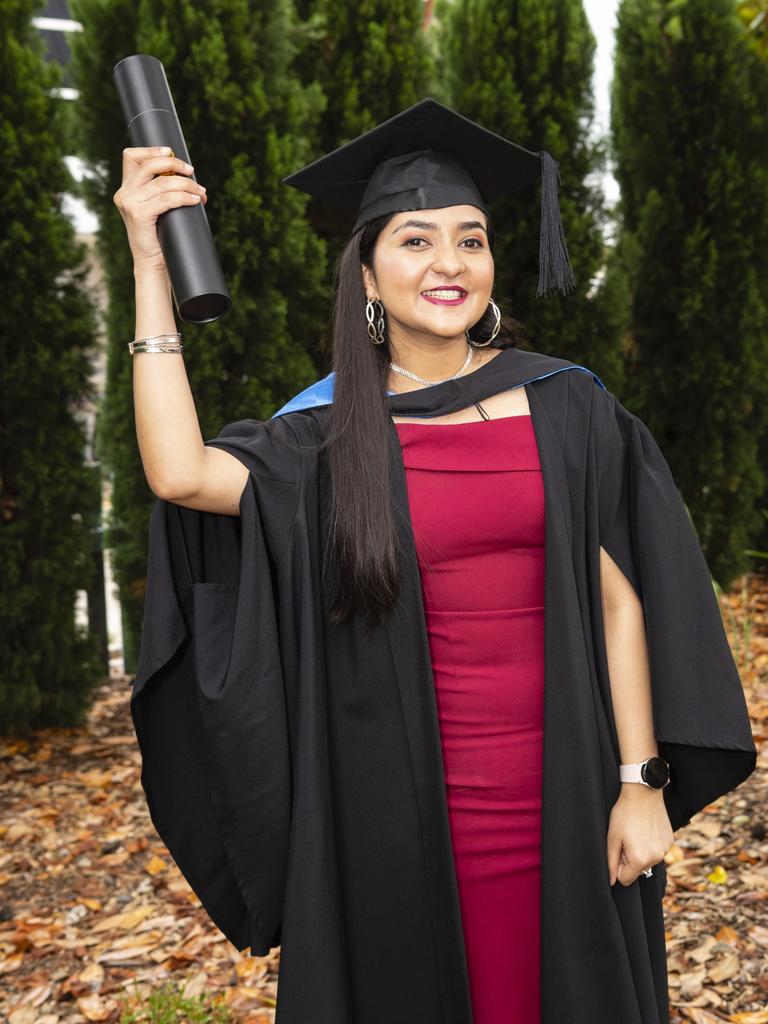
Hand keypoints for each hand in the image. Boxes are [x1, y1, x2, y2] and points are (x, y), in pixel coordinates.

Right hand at [112, 146, 207, 271]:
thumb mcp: (158, 208)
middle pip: (149, 164)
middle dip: (174, 164)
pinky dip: (183, 197)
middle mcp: (124, 193)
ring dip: (186, 184)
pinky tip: (194, 200)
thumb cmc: (160, 236)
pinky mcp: (138, 215)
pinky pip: (166, 199)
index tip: (171, 151)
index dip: (151, 150)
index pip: (131, 156)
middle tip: (192, 171)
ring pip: (162, 182)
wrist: (153, 263)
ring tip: (200, 191)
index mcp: (126, 188)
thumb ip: (163, 191)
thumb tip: (189, 175)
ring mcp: (129, 203)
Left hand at [607, 785, 672, 885]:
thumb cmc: (624, 813)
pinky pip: (657, 850)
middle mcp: (656, 858)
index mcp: (639, 859)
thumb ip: (611, 862)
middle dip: (629, 859)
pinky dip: (650, 844)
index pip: (625, 879)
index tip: (618, 849)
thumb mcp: (612, 837)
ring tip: (636, 832)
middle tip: (626, 838)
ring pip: (648, 860)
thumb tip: (611, 881)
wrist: (643, 792)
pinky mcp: (670, 841)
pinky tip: (646, 828)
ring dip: (640, 852)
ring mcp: (665, 849)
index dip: (618, 866)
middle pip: (637, 871)